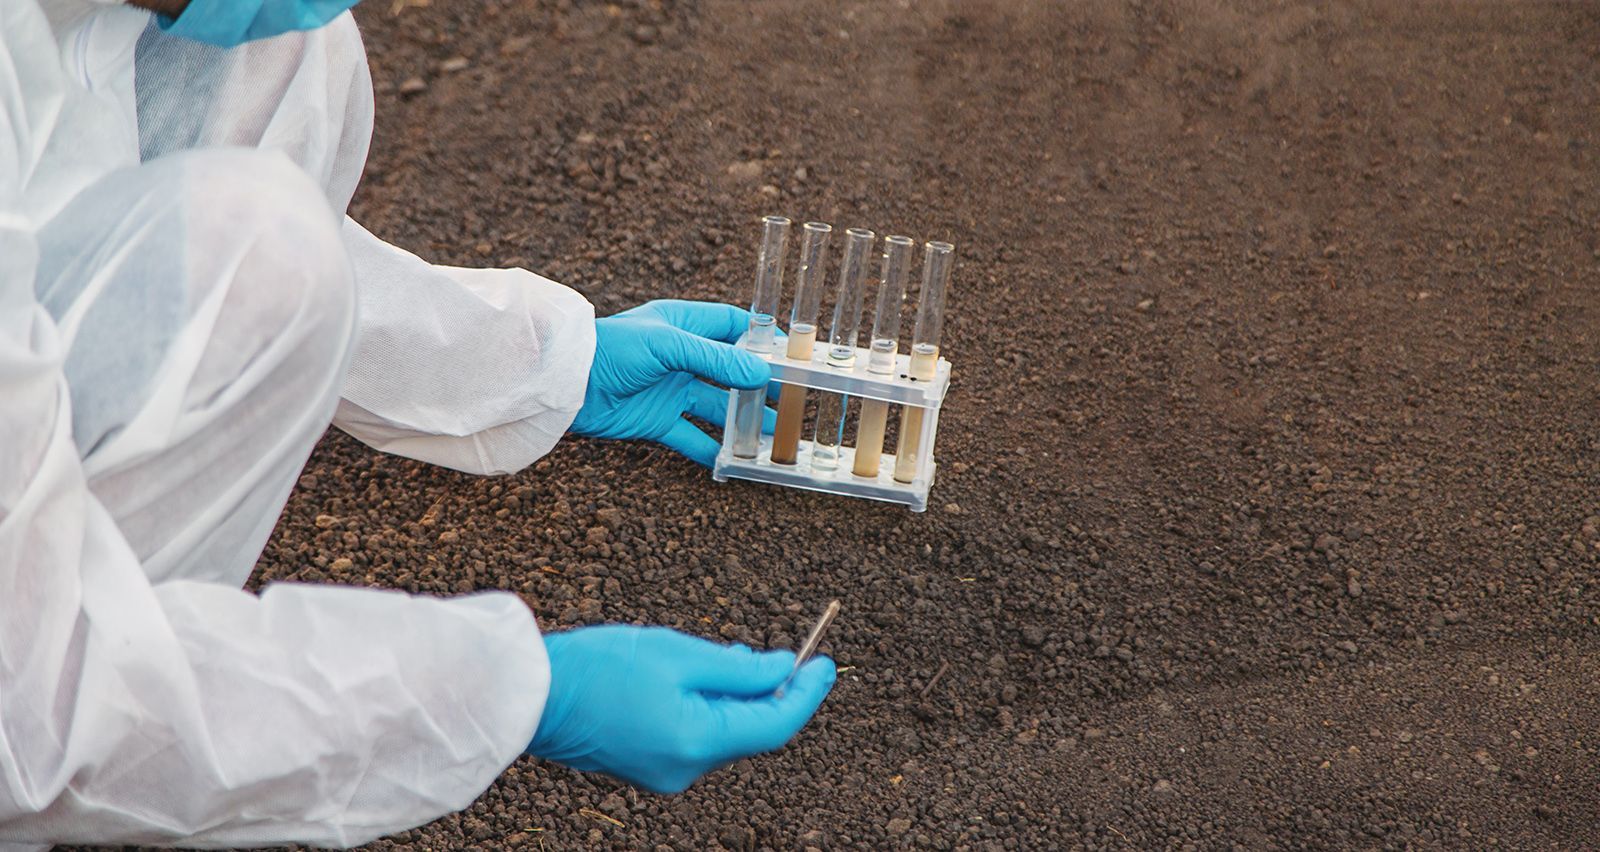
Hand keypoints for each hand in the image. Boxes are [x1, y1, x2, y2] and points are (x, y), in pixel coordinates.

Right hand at [527, 625, 836, 792]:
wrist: (533, 693)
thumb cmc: (599, 667)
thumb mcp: (678, 654)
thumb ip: (737, 667)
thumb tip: (781, 669)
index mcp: (696, 743)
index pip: (774, 725)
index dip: (806, 693)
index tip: (826, 664)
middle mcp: (685, 768)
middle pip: (750, 731)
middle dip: (774, 692)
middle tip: (795, 654)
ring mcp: (665, 771)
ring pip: (724, 733)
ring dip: (740, 697)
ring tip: (743, 655)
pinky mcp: (648, 764)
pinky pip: (697, 736)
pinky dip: (712, 707)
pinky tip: (708, 675)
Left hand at [571, 300, 773, 466]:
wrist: (565, 383)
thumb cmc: (613, 349)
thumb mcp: (668, 346)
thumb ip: (714, 359)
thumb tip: (759, 375)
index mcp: (684, 325)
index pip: (733, 326)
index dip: (762, 339)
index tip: (791, 356)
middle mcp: (681, 357)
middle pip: (731, 370)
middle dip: (759, 386)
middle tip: (791, 401)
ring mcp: (671, 390)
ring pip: (717, 407)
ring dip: (743, 422)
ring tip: (774, 437)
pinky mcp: (657, 420)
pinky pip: (692, 437)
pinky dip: (711, 450)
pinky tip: (735, 462)